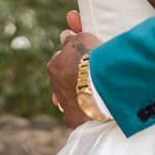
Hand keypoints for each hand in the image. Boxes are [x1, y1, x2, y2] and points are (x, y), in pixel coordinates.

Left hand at [47, 10, 100, 127]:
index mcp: (53, 66)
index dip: (71, 59)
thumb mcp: (82, 39)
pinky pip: (74, 115)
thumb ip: (71, 38)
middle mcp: (54, 86)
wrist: (101, 84)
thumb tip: (64, 35)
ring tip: (89, 93)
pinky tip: (89, 109)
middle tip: (86, 76)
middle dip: (71, 77)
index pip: (60, 60)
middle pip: (62, 80)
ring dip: (74, 95)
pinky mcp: (72, 119)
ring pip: (66, 98)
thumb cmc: (92, 58)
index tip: (82, 59)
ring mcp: (62, 103)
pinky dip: (80, 112)